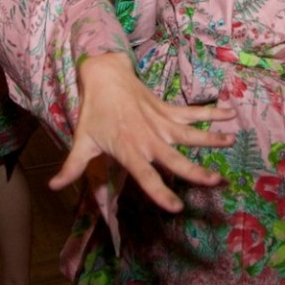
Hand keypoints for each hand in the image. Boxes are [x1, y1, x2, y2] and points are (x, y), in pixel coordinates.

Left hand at [49, 53, 232, 212]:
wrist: (104, 76)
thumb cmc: (94, 113)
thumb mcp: (81, 141)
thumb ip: (72, 168)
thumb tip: (54, 187)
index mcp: (129, 150)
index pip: (146, 176)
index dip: (159, 192)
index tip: (176, 207)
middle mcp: (149, 138)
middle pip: (175, 158)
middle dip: (196, 170)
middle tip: (216, 180)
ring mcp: (161, 123)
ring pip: (190, 133)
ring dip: (211, 137)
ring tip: (231, 141)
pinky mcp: (168, 110)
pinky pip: (192, 113)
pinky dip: (212, 112)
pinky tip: (231, 113)